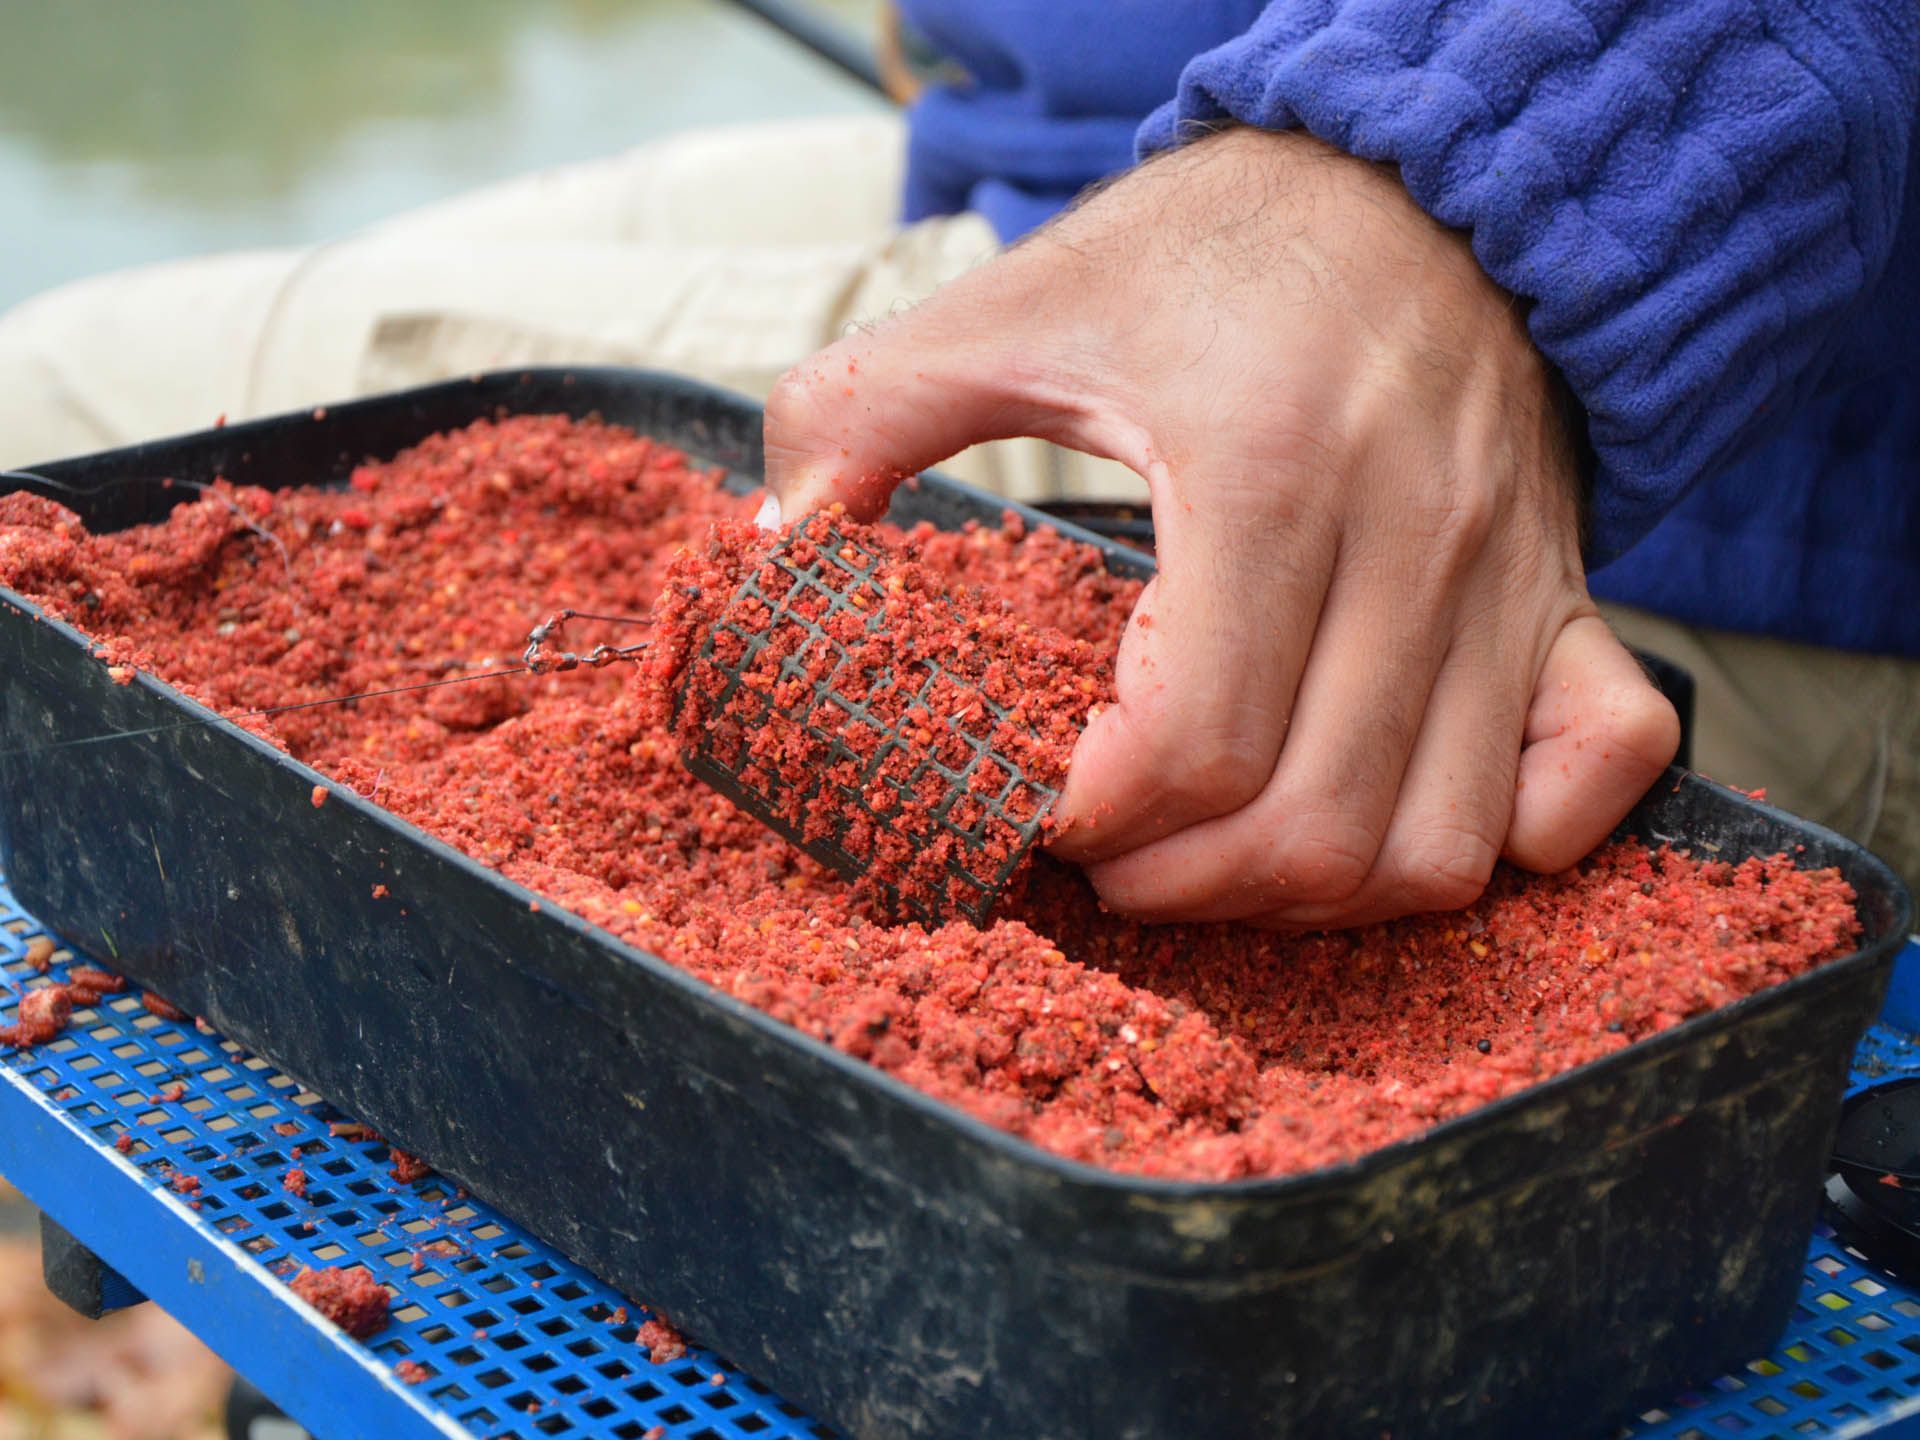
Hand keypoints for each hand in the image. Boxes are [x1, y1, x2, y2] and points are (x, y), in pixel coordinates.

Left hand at [763, 126, 1678, 926]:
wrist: (1423, 181)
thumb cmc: (1221, 250)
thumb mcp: (1029, 299)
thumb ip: (868, 411)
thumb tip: (777, 545)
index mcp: (1269, 467)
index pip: (1193, 744)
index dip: (1091, 819)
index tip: (1029, 804)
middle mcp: (1412, 542)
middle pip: (1309, 830)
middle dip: (1177, 887)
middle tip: (1104, 860)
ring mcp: (1509, 583)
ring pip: (1437, 845)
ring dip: (1309, 896)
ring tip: (1214, 857)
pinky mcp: (1570, 598)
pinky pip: (1597, 773)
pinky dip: (1508, 843)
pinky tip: (1393, 817)